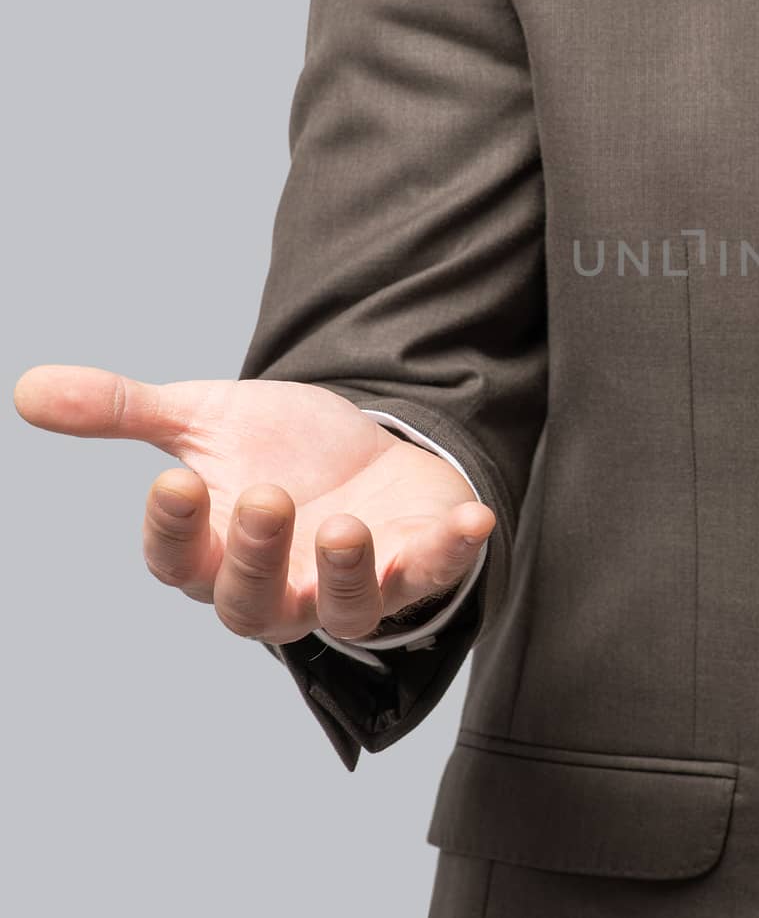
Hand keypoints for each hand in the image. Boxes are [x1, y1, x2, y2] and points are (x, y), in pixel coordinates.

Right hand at [13, 366, 494, 644]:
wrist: (364, 447)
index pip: (178, 563)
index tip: (175, 480)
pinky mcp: (416, 565)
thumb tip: (28, 388)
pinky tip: (474, 519)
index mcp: (216, 553)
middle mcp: (279, 585)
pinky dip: (452, 552)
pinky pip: (434, 575)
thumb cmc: (277, 448)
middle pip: (251, 603)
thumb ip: (126, 411)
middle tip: (266, 497)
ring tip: (347, 526)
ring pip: (341, 611)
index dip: (173, 531)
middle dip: (256, 555)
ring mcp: (350, 582)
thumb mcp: (204, 419)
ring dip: (346, 575)